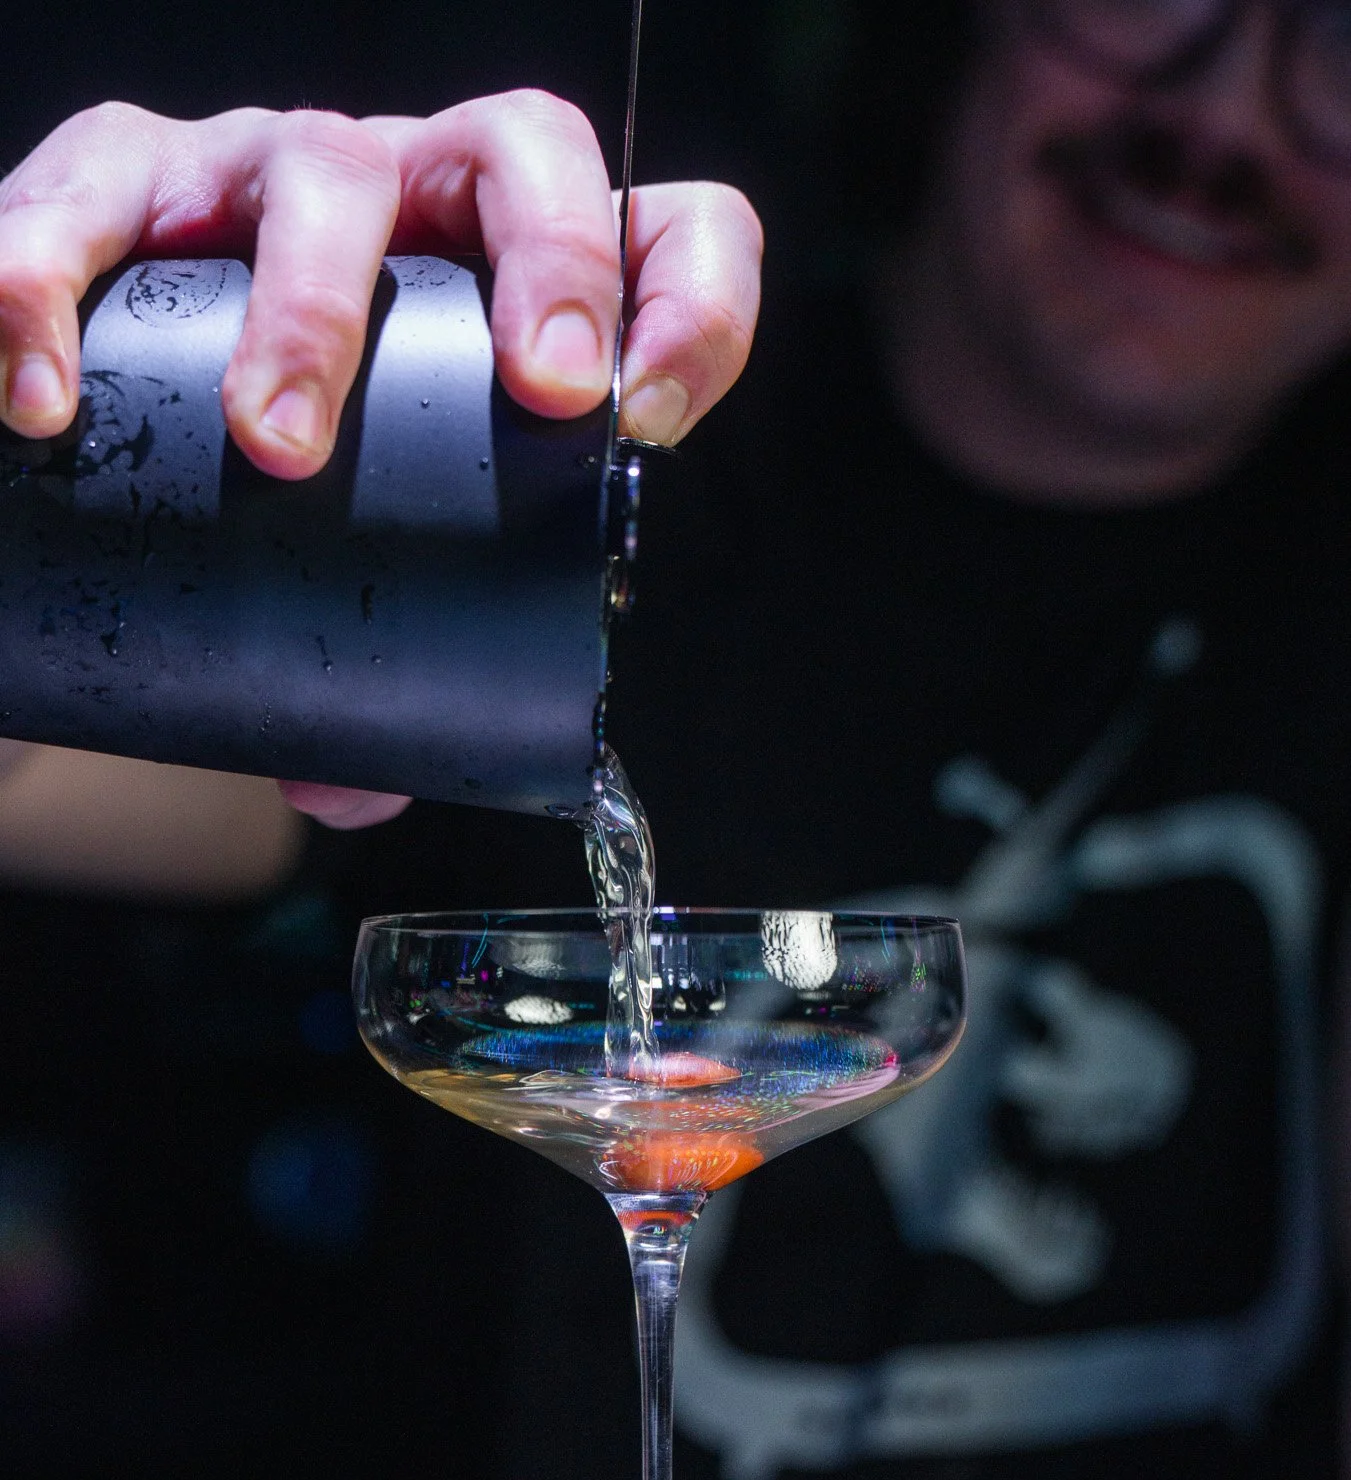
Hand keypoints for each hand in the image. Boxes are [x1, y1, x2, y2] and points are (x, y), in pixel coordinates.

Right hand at [0, 96, 761, 825]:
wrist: (81, 408)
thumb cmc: (261, 486)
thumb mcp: (344, 572)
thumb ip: (372, 688)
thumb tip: (355, 791)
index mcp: (504, 289)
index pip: (659, 237)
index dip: (692, 303)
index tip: (650, 418)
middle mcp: (406, 204)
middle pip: (521, 154)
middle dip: (550, 264)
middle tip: (537, 392)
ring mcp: (265, 175)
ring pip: (328, 171)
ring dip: (313, 310)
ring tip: (275, 440)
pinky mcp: (120, 180)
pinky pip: (94, 196)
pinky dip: (55, 284)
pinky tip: (48, 395)